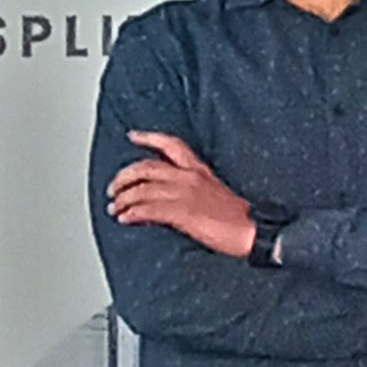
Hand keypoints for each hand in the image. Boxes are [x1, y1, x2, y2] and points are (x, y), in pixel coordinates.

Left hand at [106, 129, 256, 257]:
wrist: (253, 231)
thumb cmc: (237, 218)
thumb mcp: (215, 193)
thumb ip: (193, 188)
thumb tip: (168, 197)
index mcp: (199, 170)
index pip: (171, 145)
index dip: (149, 138)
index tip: (132, 135)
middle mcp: (189, 177)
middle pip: (146, 167)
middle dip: (124, 176)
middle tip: (113, 188)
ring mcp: (185, 194)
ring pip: (142, 189)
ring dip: (123, 199)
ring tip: (114, 208)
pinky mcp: (183, 212)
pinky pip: (148, 209)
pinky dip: (132, 213)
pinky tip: (124, 218)